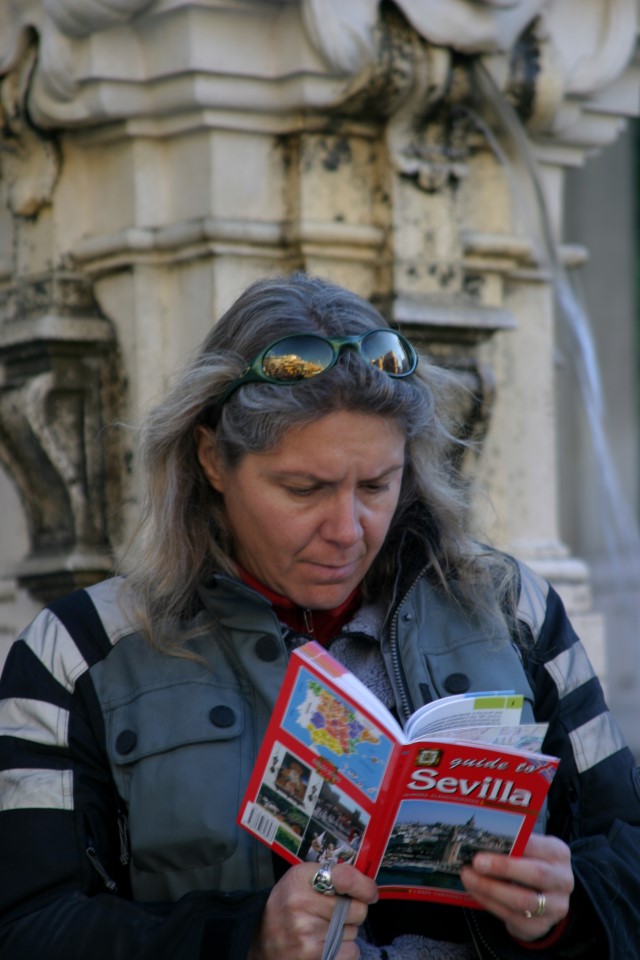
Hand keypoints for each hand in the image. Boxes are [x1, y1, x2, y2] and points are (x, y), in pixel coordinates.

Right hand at [249, 861, 377, 959]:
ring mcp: (307, 933)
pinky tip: (326, 943)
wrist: (261, 938)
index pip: (345, 878)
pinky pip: (351, 952)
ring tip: (324, 927)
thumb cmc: (288, 904)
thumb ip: (331, 875)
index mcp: (302, 879)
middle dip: (354, 910)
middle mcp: (303, 904)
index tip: (370, 892)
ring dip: (346, 931)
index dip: (364, 886)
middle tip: (337, 911)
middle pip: (357, 909)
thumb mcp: (302, 878)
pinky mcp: (313, 957)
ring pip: (354, 933)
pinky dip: (344, 950)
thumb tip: (367, 886)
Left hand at [460, 833, 573, 941]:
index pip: (536, 845)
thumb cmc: (531, 863)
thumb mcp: (529, 849)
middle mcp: (562, 880)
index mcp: (558, 853)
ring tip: (469, 878)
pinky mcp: (541, 926)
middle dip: (503, 867)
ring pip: (523, 900)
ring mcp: (555, 906)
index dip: (512, 843)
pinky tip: (476, 892)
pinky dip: (490, 903)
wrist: (547, 896)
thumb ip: (512, 844)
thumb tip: (480, 839)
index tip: (487, 841)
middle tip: (477, 863)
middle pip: (536, 873)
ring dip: (491, 889)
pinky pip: (513, 917)